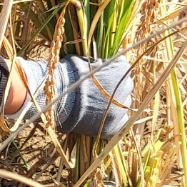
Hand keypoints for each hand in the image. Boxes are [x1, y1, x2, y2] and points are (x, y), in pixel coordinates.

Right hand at [12, 53, 131, 139]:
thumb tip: (99, 64)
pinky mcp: (113, 126)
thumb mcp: (85, 61)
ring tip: (97, 105)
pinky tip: (101, 118)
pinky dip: (112, 120)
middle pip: (125, 87)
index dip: (111, 71)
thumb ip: (98, 64)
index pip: (123, 67)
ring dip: (113, 104)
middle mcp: (126, 89)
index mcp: (121, 69)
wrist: (60, 97)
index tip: (101, 74)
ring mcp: (120, 109)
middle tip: (99, 90)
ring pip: (123, 105)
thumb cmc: (69, 75)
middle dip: (114, 88)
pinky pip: (119, 123)